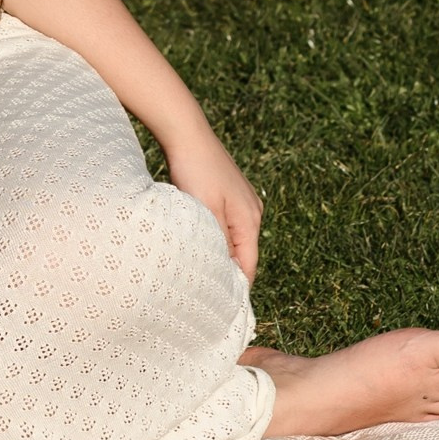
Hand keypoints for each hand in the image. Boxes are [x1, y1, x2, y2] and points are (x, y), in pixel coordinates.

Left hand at [165, 126, 262, 279]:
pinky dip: (215, 236)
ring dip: (219, 253)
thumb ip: (219, 241)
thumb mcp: (206, 209)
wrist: (187, 133)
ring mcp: (241, 202)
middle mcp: (251, 212)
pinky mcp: (228, 194)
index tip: (220, 306)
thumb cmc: (195, 169)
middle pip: (242, 254)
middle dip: (226, 272)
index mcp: (250, 220)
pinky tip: (199, 241)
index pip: (248, 266)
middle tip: (205, 293)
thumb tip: (226, 270)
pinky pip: (225, 225)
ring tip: (200, 271)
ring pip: (233, 239)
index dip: (236, 287)